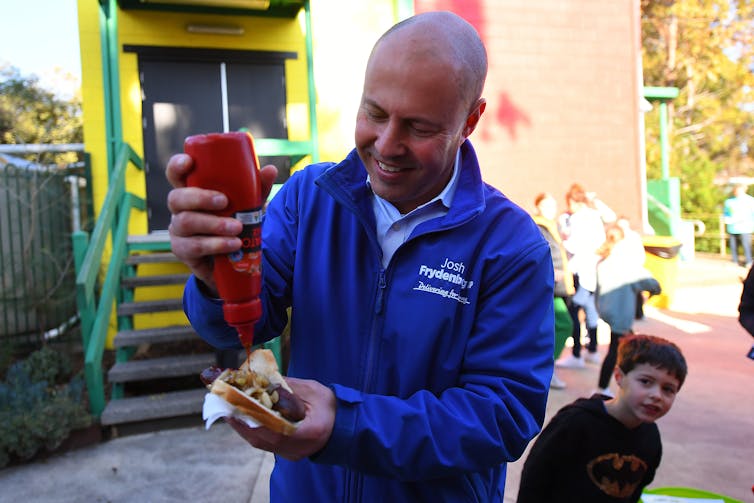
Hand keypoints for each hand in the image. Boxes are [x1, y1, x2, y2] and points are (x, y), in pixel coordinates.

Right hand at [165, 153, 277, 292]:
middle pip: (176, 198)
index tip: (190, 162)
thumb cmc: (234, 221)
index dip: (177, 166)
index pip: (175, 174)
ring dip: (214, 224)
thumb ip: (257, 188)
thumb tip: (271, 170)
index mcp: (192, 191)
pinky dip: (217, 244)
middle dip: (200, 198)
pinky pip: (194, 246)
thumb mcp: (247, 204)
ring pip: (185, 222)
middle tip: (224, 201)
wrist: (232, 259)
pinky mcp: (182, 250)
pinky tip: (233, 244)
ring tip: (237, 227)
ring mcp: (178, 230)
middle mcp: (180, 209)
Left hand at [226, 377, 335, 460]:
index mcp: (309, 432)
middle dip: (240, 420)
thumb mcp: (313, 391)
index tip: (235, 406)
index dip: (252, 418)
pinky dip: (252, 429)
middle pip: (262, 438)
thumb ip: (289, 387)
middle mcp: (298, 448)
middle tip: (224, 404)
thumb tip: (264, 379)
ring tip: (229, 409)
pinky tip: (243, 417)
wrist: (345, 427)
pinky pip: (264, 443)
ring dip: (243, 425)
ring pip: (260, 442)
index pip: (274, 430)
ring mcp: (292, 453)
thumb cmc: (332, 408)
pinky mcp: (288, 452)